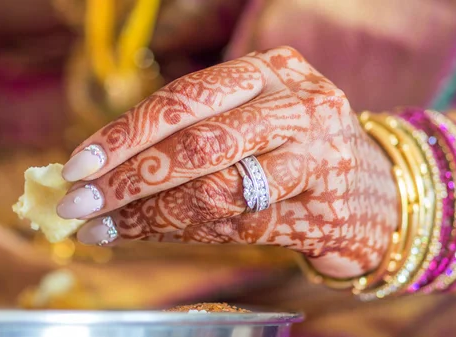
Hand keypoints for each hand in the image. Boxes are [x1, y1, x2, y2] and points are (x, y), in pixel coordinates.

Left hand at [57, 47, 398, 277]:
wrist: (377, 187)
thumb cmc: (295, 147)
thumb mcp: (252, 117)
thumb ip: (191, 133)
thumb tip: (104, 166)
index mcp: (270, 71)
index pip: (185, 99)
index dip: (126, 133)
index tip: (78, 165)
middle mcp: (296, 105)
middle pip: (197, 142)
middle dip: (128, 177)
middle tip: (80, 202)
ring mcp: (315, 157)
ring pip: (215, 189)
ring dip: (149, 214)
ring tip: (104, 226)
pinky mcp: (322, 208)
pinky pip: (237, 225)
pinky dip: (185, 233)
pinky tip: (148, 235)